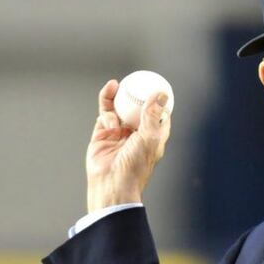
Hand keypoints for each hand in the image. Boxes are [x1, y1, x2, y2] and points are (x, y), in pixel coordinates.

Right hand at [85, 79, 171, 212]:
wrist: (112, 183)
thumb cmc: (136, 165)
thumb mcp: (149, 137)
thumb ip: (153, 115)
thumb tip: (161, 95)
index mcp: (152, 135)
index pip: (158, 113)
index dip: (158, 100)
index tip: (156, 84)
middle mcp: (136, 133)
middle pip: (136, 108)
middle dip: (135, 94)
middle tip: (134, 79)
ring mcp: (118, 133)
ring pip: (118, 109)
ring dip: (118, 96)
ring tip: (116, 84)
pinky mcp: (102, 135)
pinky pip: (104, 114)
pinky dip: (106, 106)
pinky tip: (110, 98)